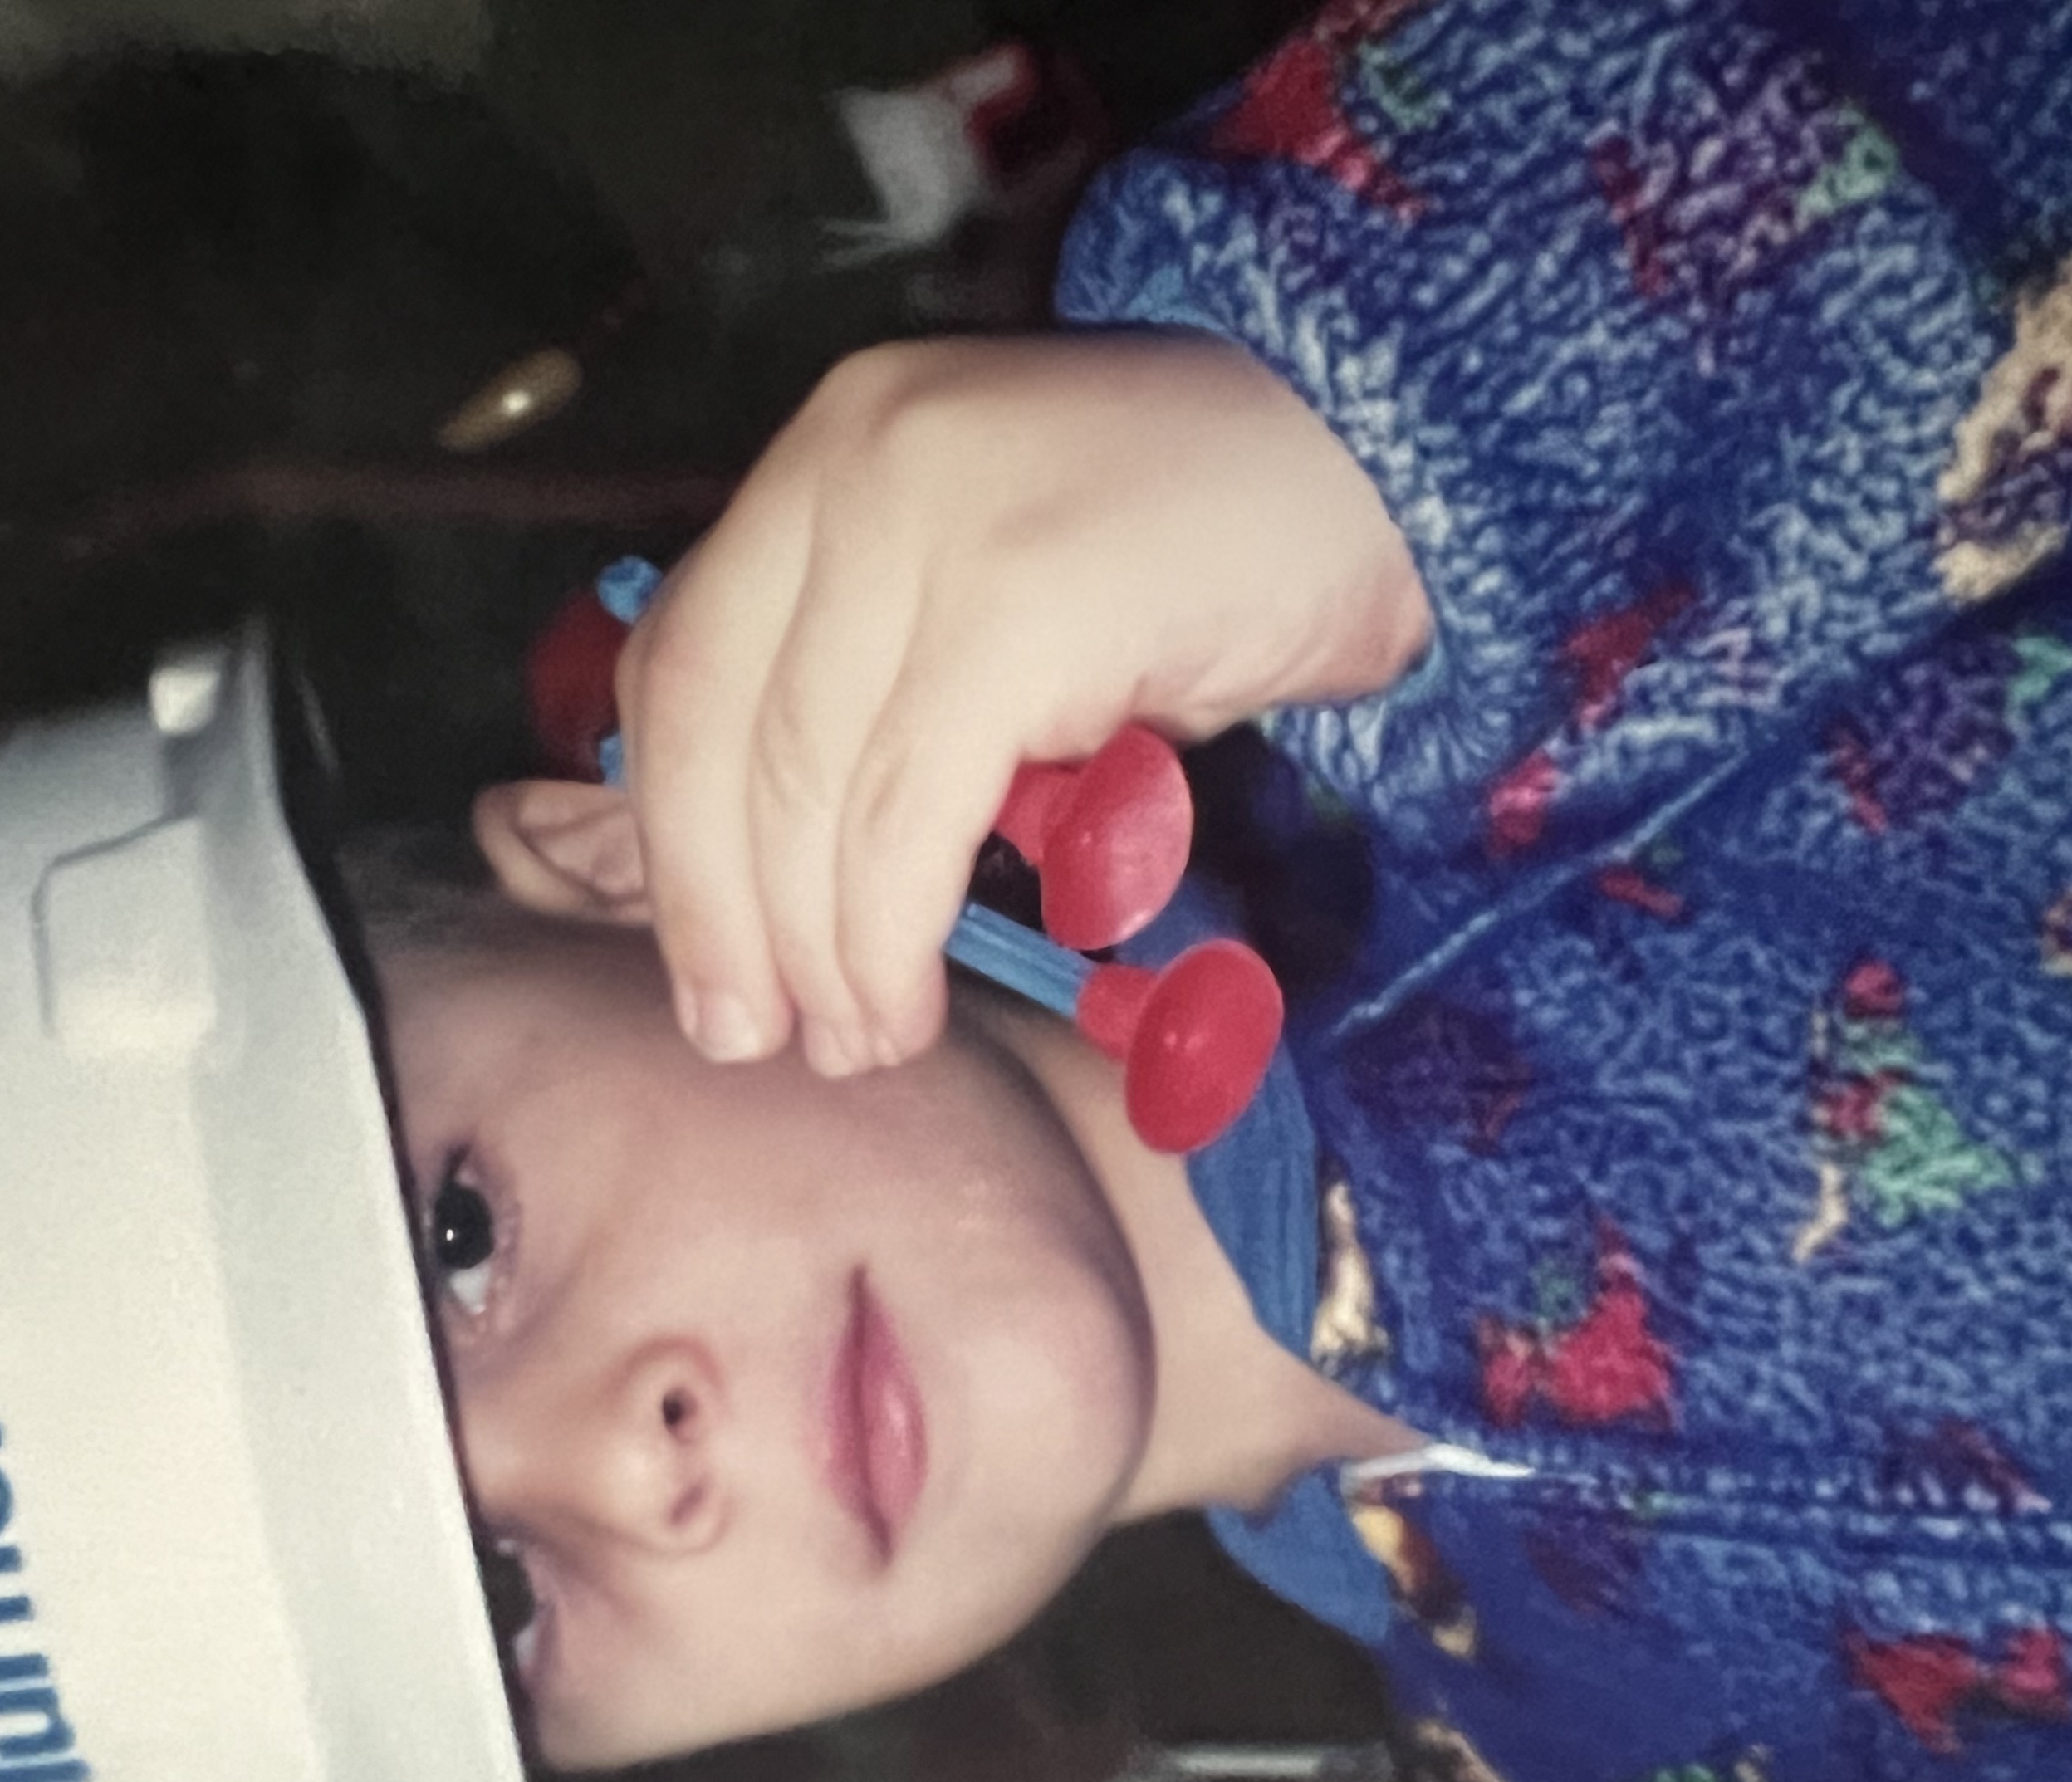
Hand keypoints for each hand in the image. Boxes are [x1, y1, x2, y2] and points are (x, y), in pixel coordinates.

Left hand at [473, 332, 1428, 1073]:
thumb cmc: (1208, 554)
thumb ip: (885, 673)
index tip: (705, 963)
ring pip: (805, 785)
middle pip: (717, 729)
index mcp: (832, 445)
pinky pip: (907, 813)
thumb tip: (780, 875)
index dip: (671, 832)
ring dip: (815, 951)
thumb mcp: (1002, 587)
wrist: (1400, 463)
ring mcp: (933, 521)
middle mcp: (857, 458)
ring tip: (855, 1047)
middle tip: (749, 1042)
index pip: (684, 658)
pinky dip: (888, 934)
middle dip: (716, 915)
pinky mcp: (1021, 604)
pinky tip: (907, 1006)